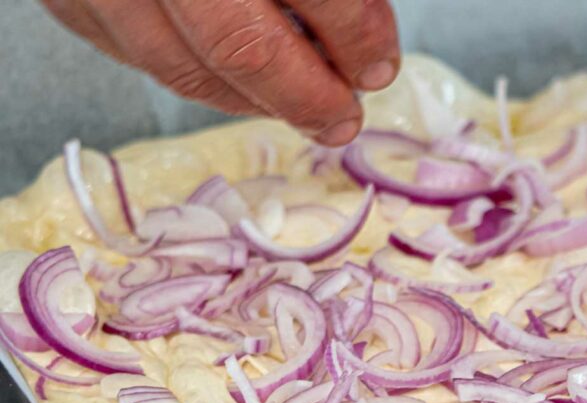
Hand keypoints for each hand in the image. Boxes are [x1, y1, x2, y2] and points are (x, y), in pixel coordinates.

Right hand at [40, 0, 400, 145]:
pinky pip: (141, 59)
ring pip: (183, 68)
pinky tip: (242, 85)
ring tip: (300, 105)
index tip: (379, 65)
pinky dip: (201, 79)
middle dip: (306, 96)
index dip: (355, 34)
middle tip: (342, 118)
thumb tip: (364, 42)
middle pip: (239, 46)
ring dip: (255, 101)